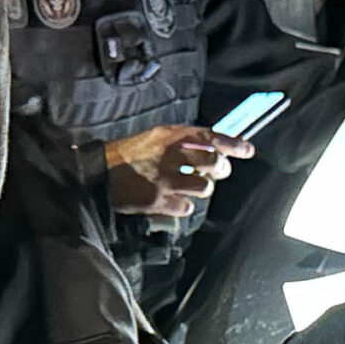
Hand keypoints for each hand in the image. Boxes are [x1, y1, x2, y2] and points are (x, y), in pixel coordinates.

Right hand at [104, 125, 254, 217]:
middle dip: (220, 169)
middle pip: (214, 163)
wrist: (96, 174)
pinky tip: (172, 201)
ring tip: (188, 187)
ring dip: (201, 189)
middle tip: (216, 172)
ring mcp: (164, 179)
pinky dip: (182, 206)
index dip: (233, 144)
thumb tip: (211, 146)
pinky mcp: (157, 201)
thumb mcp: (153, 138)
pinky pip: (187, 208)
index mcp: (169, 135)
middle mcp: (170, 155)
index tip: (247, 150)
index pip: (211, 136)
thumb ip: (180, 140)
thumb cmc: (126, 156)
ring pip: (205, 187)